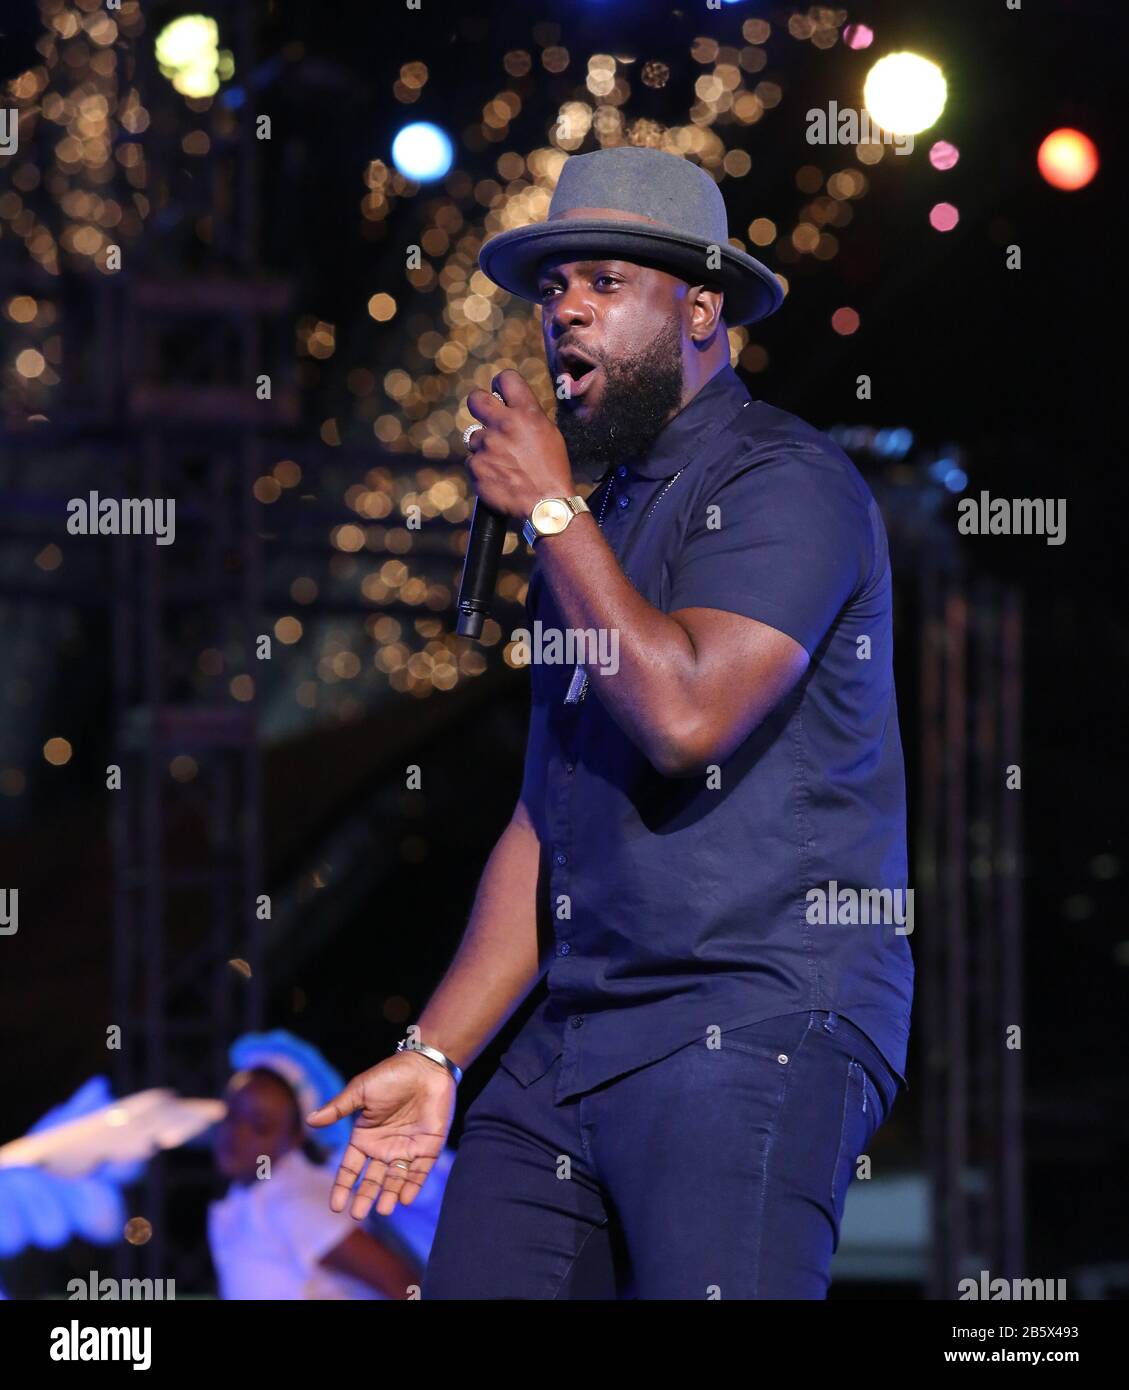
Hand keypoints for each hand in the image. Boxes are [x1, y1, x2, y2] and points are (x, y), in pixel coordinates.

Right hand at [306, 1051, 455, 1218]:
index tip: (335, 1206)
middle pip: (372, 1179)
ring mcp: (406, 1149)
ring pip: (395, 1179)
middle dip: (365, 1196)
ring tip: (384, 1210)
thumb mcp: (361, 1090)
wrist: (426, 1066)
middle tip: (358, 1215)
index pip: (350, 1168)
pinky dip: (413, 1185)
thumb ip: (338, 1108)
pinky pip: (419, 1172)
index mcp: (365, 1136)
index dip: (343, 1186)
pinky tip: (406, 1198)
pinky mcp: (428, 1147)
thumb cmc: (392, 1075)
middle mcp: (384, 1147)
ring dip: (390, 1195)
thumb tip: (310, 1120)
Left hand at [464, 368, 573, 519]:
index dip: (500, 384)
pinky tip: (498, 477)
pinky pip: (473, 461)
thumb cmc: (552, 471)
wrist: (546, 505)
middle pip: (475, 398)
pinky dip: (482, 469)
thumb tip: (512, 409)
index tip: (499, 393)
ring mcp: (487, 445)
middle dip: (479, 405)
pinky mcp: (476, 466)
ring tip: (503, 463)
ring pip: (474, 437)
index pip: (506, 378)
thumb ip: (527, 417)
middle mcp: (504, 424)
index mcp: (526, 412)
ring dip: (484, 447)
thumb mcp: (549, 434)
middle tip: (486, 417)